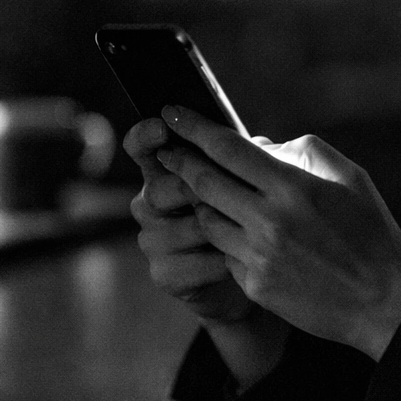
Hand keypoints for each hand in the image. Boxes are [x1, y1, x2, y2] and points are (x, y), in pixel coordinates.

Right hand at [123, 117, 253, 322]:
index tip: (163, 125)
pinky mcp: (164, 274)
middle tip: (226, 192)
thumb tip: (260, 144)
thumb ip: (242, 160)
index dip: (145, 135)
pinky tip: (240, 257)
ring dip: (219, 228)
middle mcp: (148, 204)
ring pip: (183, 228)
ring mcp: (152, 240)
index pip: (140, 147)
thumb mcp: (245, 179)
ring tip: (246, 228)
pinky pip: (194, 264)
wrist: (244, 272)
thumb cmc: (243, 212)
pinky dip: (223, 260)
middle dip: (195, 189)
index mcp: (162, 171)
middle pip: (158, 190)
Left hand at [156, 106, 400, 359]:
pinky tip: (241, 235)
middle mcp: (269, 220)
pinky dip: (228, 238)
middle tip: (166, 151)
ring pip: (207, 219)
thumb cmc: (370, 231)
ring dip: (201, 202)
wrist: (383, 302)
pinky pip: (225, 253)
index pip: (227, 148)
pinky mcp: (254, 285)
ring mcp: (259, 256)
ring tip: (204, 192)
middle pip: (203, 182)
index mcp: (292, 186)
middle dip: (179, 161)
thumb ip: (301, 151)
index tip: (172, 113)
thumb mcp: (349, 176)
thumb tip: (258, 144)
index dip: (193, 127)